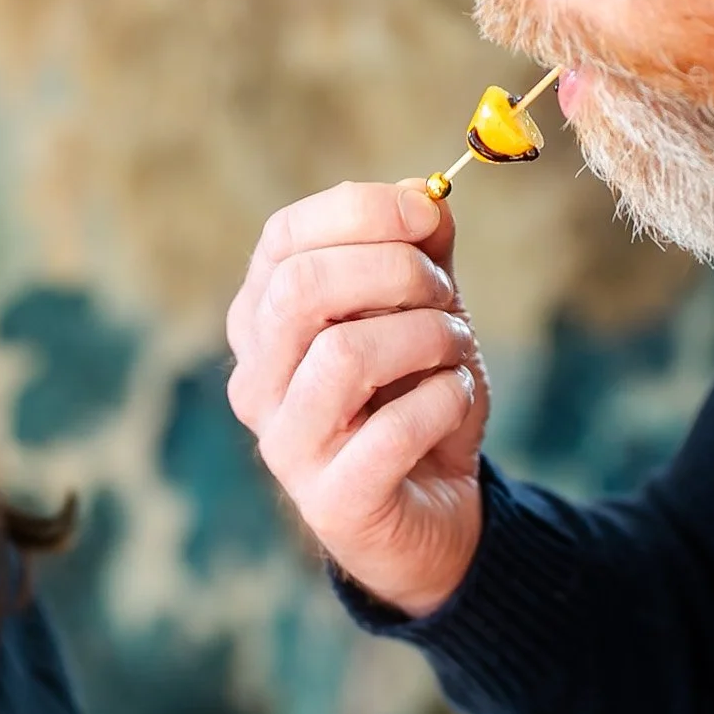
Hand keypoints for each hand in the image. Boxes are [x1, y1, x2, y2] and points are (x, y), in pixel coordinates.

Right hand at [226, 180, 488, 617]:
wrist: (434, 516)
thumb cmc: (418, 403)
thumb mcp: (425, 311)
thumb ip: (420, 251)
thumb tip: (422, 196)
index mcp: (262, 326)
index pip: (283, 241)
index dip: (362, 212)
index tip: (428, 217)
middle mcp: (257, 385)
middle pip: (301, 290)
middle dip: (394, 274)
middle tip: (443, 296)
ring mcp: (287, 448)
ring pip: (344, 356)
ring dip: (427, 336)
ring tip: (456, 353)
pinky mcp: (332, 504)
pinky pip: (394, 429)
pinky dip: (446, 400)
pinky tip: (456, 403)